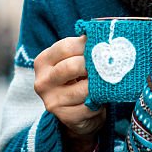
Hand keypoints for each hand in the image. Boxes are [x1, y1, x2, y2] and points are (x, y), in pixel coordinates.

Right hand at [33, 35, 105, 151]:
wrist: (76, 112)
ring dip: (99, 85)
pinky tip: (102, 98)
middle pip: (71, 67)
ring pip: (83, 89)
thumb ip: (82, 48)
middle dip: (93, 65)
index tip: (102, 45)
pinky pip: (88, 107)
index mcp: (43, 61)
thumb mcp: (74, 60)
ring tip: (108, 80)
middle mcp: (42, 81)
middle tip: (108, 63)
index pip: (65, 47)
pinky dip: (99, 102)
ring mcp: (52, 101)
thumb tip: (100, 33)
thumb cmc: (77, 78)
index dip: (87, 45)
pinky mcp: (64, 117)